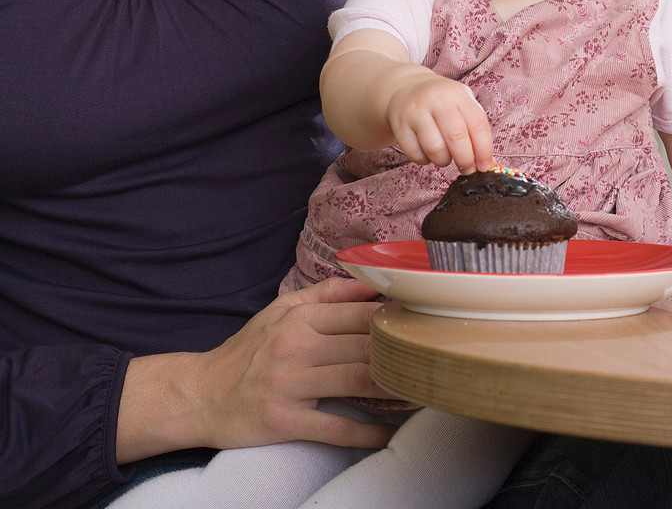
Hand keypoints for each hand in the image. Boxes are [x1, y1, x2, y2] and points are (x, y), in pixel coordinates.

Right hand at [118, 279, 393, 461]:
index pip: (358, 313)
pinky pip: (336, 429)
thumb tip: (369, 281)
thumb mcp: (281, 311)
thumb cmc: (248, 350)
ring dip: (394, 388)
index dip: (393, 318)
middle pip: (363, 346)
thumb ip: (326, 294)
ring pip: (357, 382)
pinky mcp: (286, 421)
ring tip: (419, 389)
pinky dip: (367, 432)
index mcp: (298, 318)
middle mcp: (296, 347)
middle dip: (400, 351)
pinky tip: (387, 432)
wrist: (202, 393)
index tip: (419, 322)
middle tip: (428, 355)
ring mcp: (291, 385)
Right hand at [385, 71, 493, 172]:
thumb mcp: (462, 106)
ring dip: (443, 161)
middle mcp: (437, 100)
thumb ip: (476, 131)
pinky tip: (427, 152)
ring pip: (435, 149)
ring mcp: (416, 112)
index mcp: (458, 95)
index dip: (484, 149)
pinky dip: (424, 160)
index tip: (485, 166)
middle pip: (456, 137)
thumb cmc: (441, 102)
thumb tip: (489, 164)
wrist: (404, 88)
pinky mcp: (400, 126)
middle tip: (467, 169)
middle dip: (466, 160)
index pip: (477, 124)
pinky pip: (415, 154)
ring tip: (444, 156)